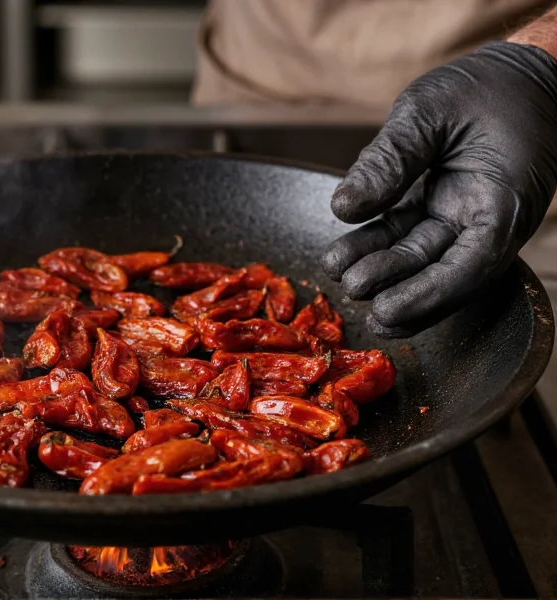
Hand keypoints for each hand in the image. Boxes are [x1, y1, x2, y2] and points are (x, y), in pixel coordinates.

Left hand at [322, 42, 556, 337]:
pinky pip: (411, 234)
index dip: (428, 295)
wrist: (521, 69)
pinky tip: (347, 257)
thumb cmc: (487, 84)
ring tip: (340, 272)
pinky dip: (381, 246)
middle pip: (442, 272)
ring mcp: (468, 215)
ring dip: (383, 269)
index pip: (470, 268)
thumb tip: (345, 207)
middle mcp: (490, 219)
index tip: (388, 310)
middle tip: (352, 288)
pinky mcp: (446, 206)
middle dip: (397, 287)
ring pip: (422, 257)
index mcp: (504, 203)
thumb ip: (390, 159)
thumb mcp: (430, 111)